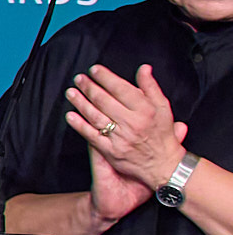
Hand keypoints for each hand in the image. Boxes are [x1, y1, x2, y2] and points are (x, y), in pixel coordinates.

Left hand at [68, 63, 185, 197]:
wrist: (164, 165)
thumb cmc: (163, 135)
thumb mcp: (164, 108)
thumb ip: (151, 87)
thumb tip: (143, 69)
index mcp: (146, 111)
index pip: (121, 89)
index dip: (106, 78)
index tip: (94, 70)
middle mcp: (132, 123)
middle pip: (105, 101)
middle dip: (89, 87)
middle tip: (79, 78)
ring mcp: (120, 138)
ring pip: (95, 116)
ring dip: (80, 103)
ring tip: (71, 93)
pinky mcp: (111, 151)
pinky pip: (91, 135)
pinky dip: (79, 125)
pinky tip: (70, 116)